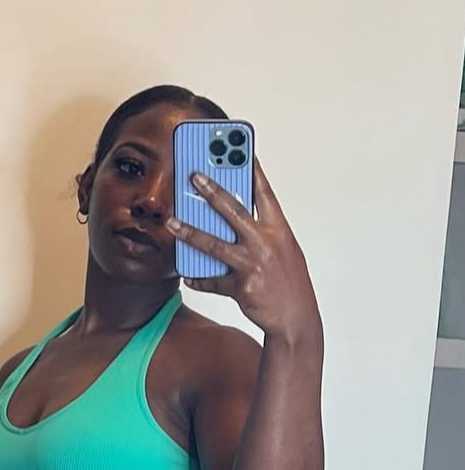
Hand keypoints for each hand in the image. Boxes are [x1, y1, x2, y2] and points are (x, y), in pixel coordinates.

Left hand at [166, 158, 320, 343]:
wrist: (296, 319)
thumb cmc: (289, 283)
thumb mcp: (282, 250)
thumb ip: (260, 232)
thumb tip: (228, 218)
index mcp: (279, 230)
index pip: (264, 192)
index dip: (251, 169)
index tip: (238, 149)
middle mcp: (266, 243)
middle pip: (234, 210)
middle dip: (211, 190)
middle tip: (193, 176)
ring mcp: (253, 265)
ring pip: (215, 244)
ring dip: (190, 232)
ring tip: (172, 223)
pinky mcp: (242, 287)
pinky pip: (213, 280)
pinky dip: (199, 278)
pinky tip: (187, 274)